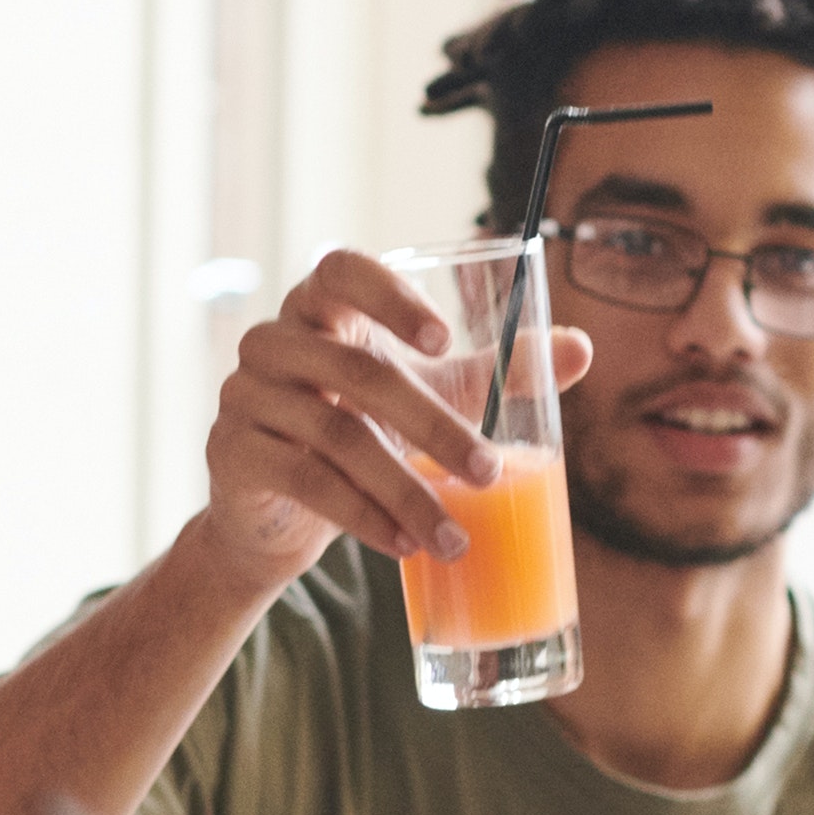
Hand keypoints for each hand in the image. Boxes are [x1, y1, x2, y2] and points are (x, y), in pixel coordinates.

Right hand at [195, 249, 595, 595]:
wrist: (279, 517)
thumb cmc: (359, 432)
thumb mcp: (427, 396)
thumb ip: (492, 371)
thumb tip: (581, 348)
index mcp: (320, 310)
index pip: (340, 270)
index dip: (387, 295)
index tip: (442, 338)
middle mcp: (274, 342)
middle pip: (357, 371)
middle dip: (434, 426)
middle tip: (491, 472)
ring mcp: (244, 395)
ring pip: (336, 435)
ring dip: (405, 490)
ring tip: (456, 536)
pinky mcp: (232, 452)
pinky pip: (304, 480)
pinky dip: (362, 515)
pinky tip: (405, 544)